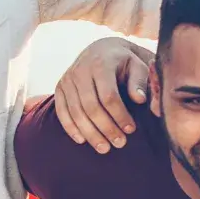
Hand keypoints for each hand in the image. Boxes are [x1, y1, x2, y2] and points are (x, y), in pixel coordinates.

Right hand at [55, 38, 154, 152]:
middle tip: (120, 143)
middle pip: (91, 107)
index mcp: (101, 64)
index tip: (131, 129)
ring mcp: (67, 79)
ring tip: (105, 148)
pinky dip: (71, 128)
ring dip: (90, 133)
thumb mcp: (137, 66)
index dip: (120, 115)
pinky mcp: (60, 87)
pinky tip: (82, 141)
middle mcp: (80, 70)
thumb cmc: (125, 63)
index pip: (108, 95)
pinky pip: (62, 112)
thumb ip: (140, 82)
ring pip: (76, 112)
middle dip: (106, 128)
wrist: (102, 50)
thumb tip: (140, 99)